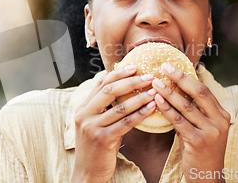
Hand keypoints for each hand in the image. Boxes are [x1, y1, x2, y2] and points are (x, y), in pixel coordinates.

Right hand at [71, 65, 157, 182]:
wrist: (87, 173)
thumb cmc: (96, 147)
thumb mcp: (94, 124)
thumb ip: (103, 107)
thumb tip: (118, 86)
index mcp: (82, 108)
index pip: (100, 84)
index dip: (118, 73)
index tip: (135, 66)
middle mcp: (84, 115)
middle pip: (109, 90)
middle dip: (131, 81)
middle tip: (148, 76)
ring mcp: (92, 127)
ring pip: (120, 107)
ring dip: (140, 97)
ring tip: (155, 90)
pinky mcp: (103, 139)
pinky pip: (126, 123)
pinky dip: (141, 113)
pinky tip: (152, 107)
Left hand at [152, 63, 230, 182]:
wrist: (208, 178)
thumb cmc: (200, 150)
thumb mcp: (202, 128)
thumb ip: (194, 111)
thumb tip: (174, 90)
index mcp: (222, 114)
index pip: (204, 90)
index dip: (187, 77)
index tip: (171, 66)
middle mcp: (220, 121)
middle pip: (199, 92)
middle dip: (180, 78)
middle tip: (164, 67)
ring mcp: (211, 132)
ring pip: (186, 106)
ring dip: (169, 92)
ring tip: (155, 82)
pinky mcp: (199, 142)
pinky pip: (179, 121)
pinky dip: (167, 109)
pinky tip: (156, 101)